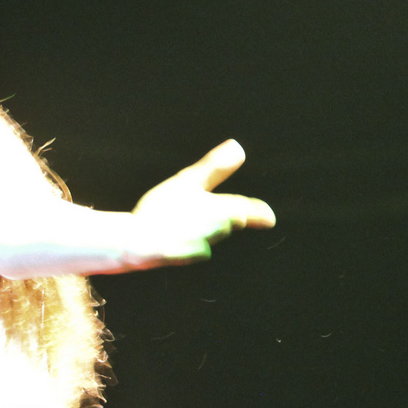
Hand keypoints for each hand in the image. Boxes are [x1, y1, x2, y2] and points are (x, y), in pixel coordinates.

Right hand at [128, 139, 274, 265]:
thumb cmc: (163, 209)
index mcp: (223, 210)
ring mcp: (204, 246)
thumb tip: (238, 148)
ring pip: (215, 235)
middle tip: (224, 211)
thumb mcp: (187, 181)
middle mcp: (219, 230)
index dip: (261, 214)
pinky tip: (179, 237)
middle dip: (231, 218)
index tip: (269, 219)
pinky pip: (198, 249)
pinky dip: (193, 242)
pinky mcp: (189, 259)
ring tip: (194, 220)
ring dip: (211, 229)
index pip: (250, 211)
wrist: (137, 243)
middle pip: (232, 223)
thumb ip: (215, 167)